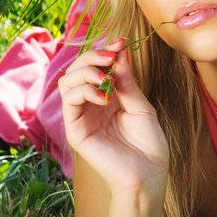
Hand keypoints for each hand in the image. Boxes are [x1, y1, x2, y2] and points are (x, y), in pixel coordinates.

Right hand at [58, 37, 168, 194]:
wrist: (149, 175)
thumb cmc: (149, 145)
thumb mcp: (141, 106)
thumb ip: (127, 81)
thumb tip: (120, 52)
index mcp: (105, 98)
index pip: (94, 68)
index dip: (104, 51)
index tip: (120, 41)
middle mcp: (89, 106)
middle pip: (76, 70)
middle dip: (92, 56)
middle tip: (112, 54)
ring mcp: (80, 118)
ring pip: (67, 81)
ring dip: (85, 71)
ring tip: (106, 78)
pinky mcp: (75, 131)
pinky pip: (69, 101)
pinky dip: (84, 91)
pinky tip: (105, 98)